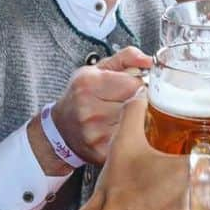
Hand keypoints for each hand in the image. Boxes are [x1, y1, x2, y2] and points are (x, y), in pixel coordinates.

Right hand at [52, 47, 151, 162]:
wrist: (61, 129)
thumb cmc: (82, 96)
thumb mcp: (98, 69)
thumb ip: (126, 57)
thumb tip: (149, 61)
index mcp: (88, 83)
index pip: (134, 84)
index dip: (138, 85)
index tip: (133, 87)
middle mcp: (88, 109)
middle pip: (135, 105)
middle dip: (137, 103)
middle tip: (127, 103)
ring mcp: (94, 133)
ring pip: (136, 124)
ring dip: (136, 121)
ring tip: (122, 117)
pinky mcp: (101, 152)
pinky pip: (130, 141)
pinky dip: (130, 137)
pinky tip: (120, 132)